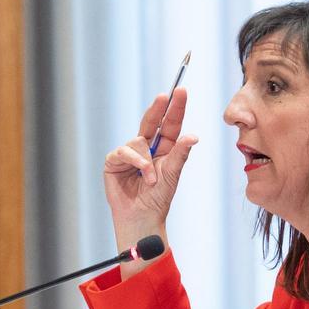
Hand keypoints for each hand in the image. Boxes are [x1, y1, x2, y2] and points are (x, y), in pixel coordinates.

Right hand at [103, 88, 197, 274]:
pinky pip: (124, 151)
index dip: (175, 107)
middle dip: (158, 108)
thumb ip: (180, 153)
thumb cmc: (158, 198)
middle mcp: (146, 147)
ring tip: (150, 179)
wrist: (141, 217)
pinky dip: (135, 162)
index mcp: (164, 148)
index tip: (181, 91)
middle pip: (152, 121)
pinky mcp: (115, 161)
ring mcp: (130, 153)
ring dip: (146, 160)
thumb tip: (193, 136)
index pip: (170, 124)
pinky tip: (141, 175)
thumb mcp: (173, 174)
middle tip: (166, 95)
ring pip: (138, 140)